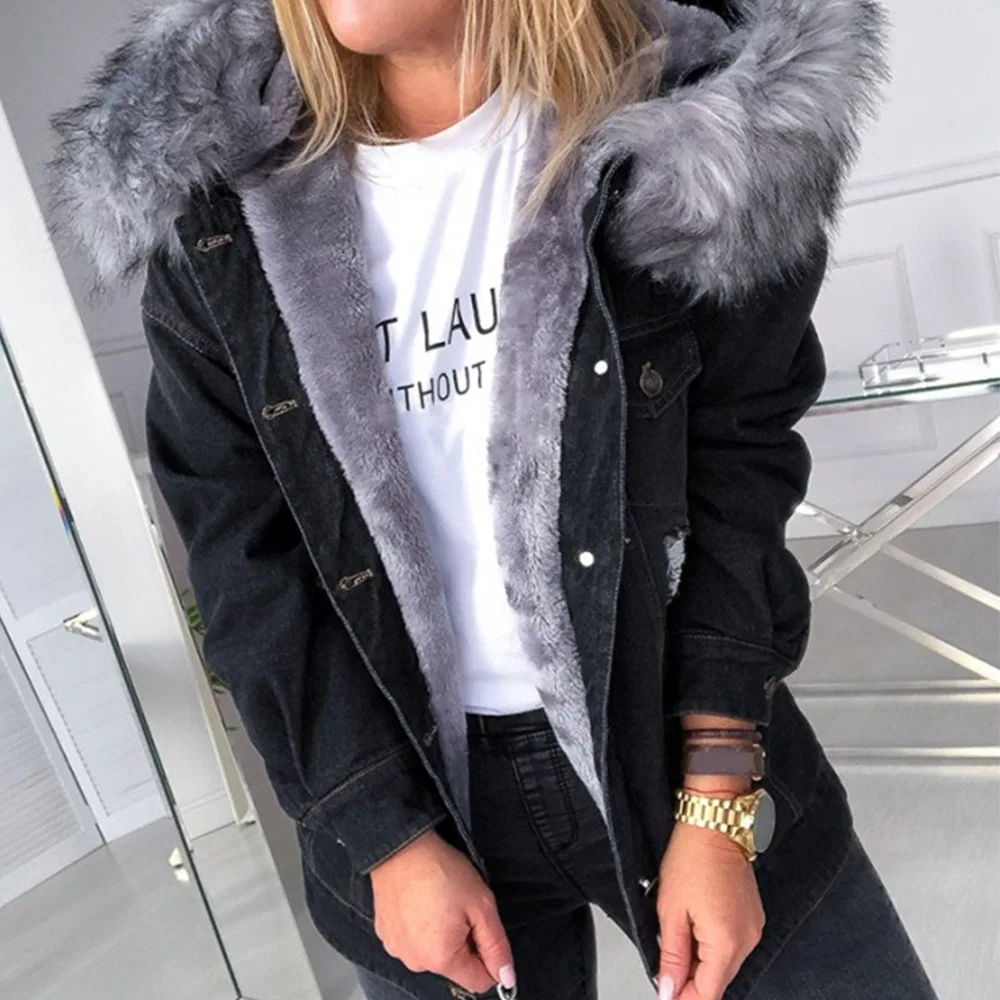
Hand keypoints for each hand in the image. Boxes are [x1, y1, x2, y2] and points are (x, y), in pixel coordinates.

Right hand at [370, 830, 515, 994]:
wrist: (401, 846)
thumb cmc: (439, 869)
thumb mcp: (481, 905)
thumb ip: (496, 945)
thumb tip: (506, 976)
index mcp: (442, 959)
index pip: (479, 981)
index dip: (490, 958)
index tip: (484, 929)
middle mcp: (416, 962)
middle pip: (456, 965)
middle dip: (465, 941)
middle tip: (461, 907)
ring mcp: (398, 949)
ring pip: (434, 952)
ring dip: (442, 934)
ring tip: (439, 900)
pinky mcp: (386, 935)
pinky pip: (413, 940)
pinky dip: (421, 926)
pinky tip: (422, 901)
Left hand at [656, 814, 764, 999]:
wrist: (714, 821)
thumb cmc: (691, 856)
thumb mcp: (671, 909)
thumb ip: (672, 956)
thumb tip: (669, 989)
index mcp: (727, 942)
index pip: (708, 993)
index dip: (684, 997)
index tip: (666, 993)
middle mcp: (747, 939)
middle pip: (718, 981)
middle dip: (690, 981)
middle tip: (665, 968)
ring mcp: (753, 927)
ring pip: (724, 964)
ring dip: (701, 963)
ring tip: (677, 941)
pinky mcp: (752, 916)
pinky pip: (731, 945)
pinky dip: (712, 946)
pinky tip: (694, 929)